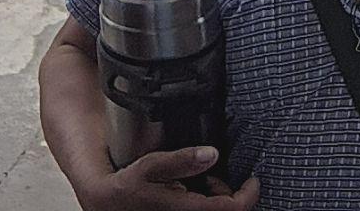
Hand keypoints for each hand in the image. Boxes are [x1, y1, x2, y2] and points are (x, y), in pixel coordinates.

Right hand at [77, 145, 259, 210]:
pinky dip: (203, 202)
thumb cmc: (127, 185)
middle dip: (227, 195)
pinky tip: (188, 191)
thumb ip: (181, 160)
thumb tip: (212, 154)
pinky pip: (201, 210)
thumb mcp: (151, 166)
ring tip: (198, 181)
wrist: (106, 204)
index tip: (253, 181)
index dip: (248, 196)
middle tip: (211, 176)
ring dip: (214, 198)